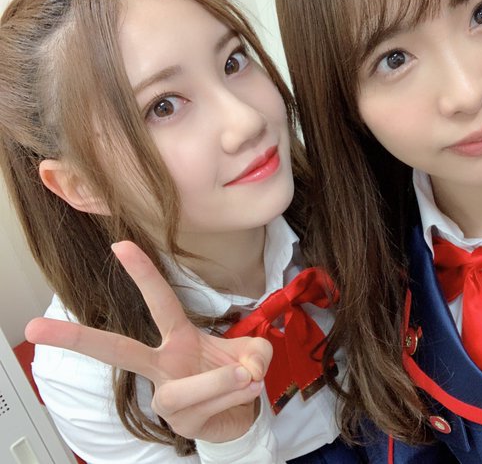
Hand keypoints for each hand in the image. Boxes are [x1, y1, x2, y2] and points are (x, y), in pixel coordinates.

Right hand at [25, 240, 272, 442]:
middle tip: (36, 327)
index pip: (159, 302)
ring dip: (223, 379)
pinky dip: (240, 394)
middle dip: (79, 338)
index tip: (119, 245)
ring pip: (189, 387)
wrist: (238, 416)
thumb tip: (249, 366)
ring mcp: (167, 397)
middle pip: (118, 351)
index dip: (143, 274)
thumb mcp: (251, 353)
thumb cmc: (233, 375)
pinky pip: (214, 403)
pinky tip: (244, 392)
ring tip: (246, 375)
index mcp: (176, 339)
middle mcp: (163, 366)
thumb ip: (257, 350)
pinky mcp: (180, 423)